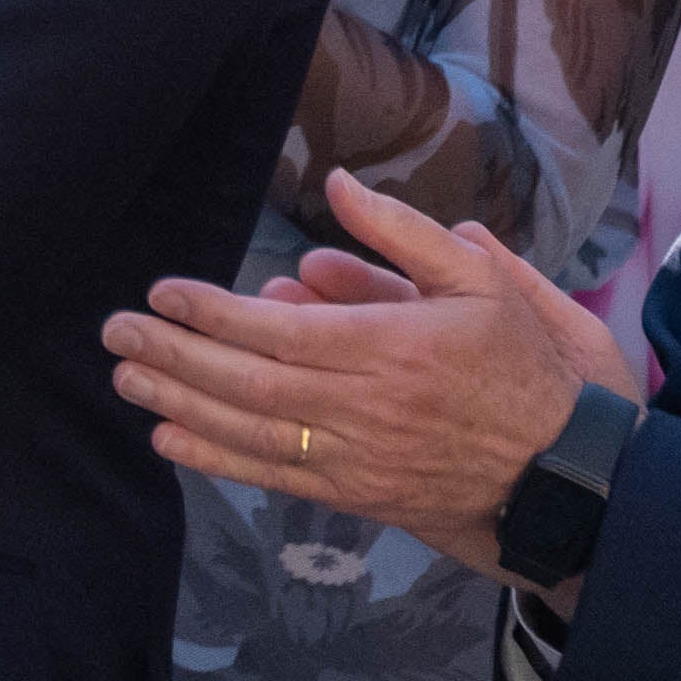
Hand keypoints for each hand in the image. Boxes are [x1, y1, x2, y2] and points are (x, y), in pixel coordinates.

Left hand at [105, 168, 611, 580]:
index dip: (215, 313)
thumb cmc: (520, 364)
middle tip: (116, 333)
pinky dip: (215, 458)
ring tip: (126, 377)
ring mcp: (359, 456)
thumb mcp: (482, 283)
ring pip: (252, 430)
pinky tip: (169, 436)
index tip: (162, 293)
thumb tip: (339, 186)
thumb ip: (403, 235)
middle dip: (176, 356)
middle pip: (252, 382)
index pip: (283, 331)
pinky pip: (273, 475)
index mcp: (395, 347)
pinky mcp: (355, 494)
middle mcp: (368, 405)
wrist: (564, 471)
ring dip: (181, 404)